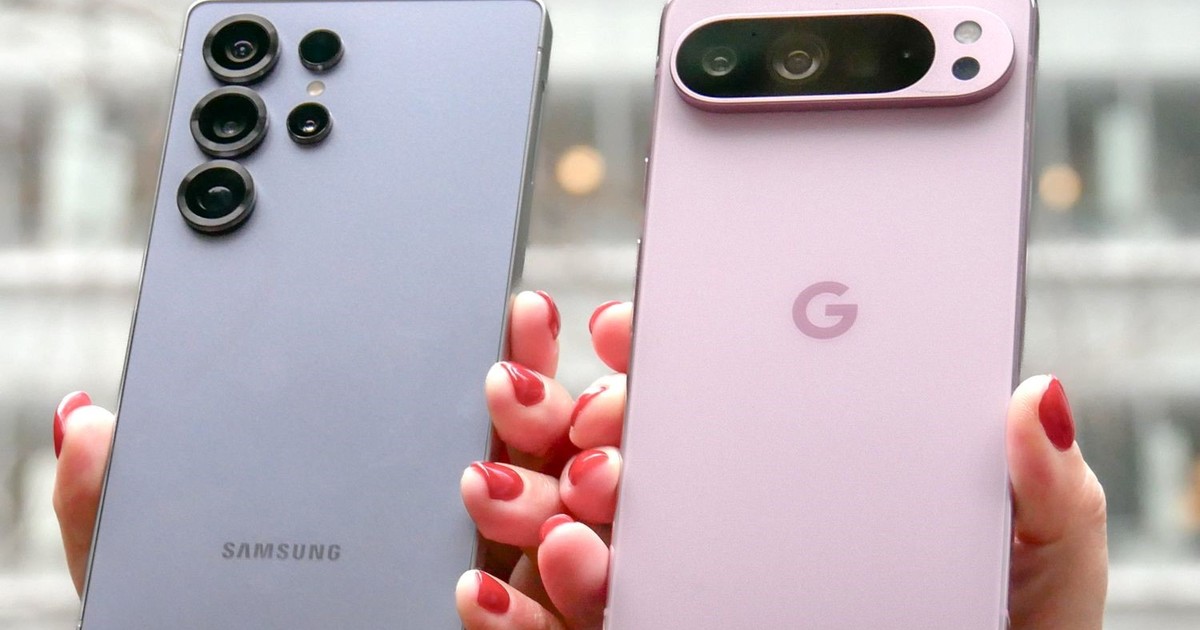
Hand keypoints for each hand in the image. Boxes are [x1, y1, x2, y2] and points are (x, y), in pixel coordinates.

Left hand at [49, 290, 568, 598]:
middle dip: (542, 402)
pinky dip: (545, 600)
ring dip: (556, 494)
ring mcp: (506, 589)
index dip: (507, 352)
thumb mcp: (159, 582)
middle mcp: (468, 531)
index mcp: (398, 489)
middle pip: (544, 452)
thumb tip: (86, 418)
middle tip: (505, 378)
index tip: (510, 310)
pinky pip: (568, 625)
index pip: (473, 406)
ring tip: (482, 483)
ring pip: (574, 528)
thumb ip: (117, 505)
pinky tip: (476, 591)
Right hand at [456, 298, 1108, 629]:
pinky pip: (553, 627)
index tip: (619, 332)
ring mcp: (678, 585)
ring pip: (569, 533)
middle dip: (562, 423)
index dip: (654, 356)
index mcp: (798, 468)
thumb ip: (1044, 486)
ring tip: (538, 511)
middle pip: (616, 452)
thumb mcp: (1039, 560)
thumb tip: (1032, 396)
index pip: (709, 395)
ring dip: (526, 507)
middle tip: (571, 418)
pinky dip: (508, 611)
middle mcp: (724, 518)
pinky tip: (493, 595)